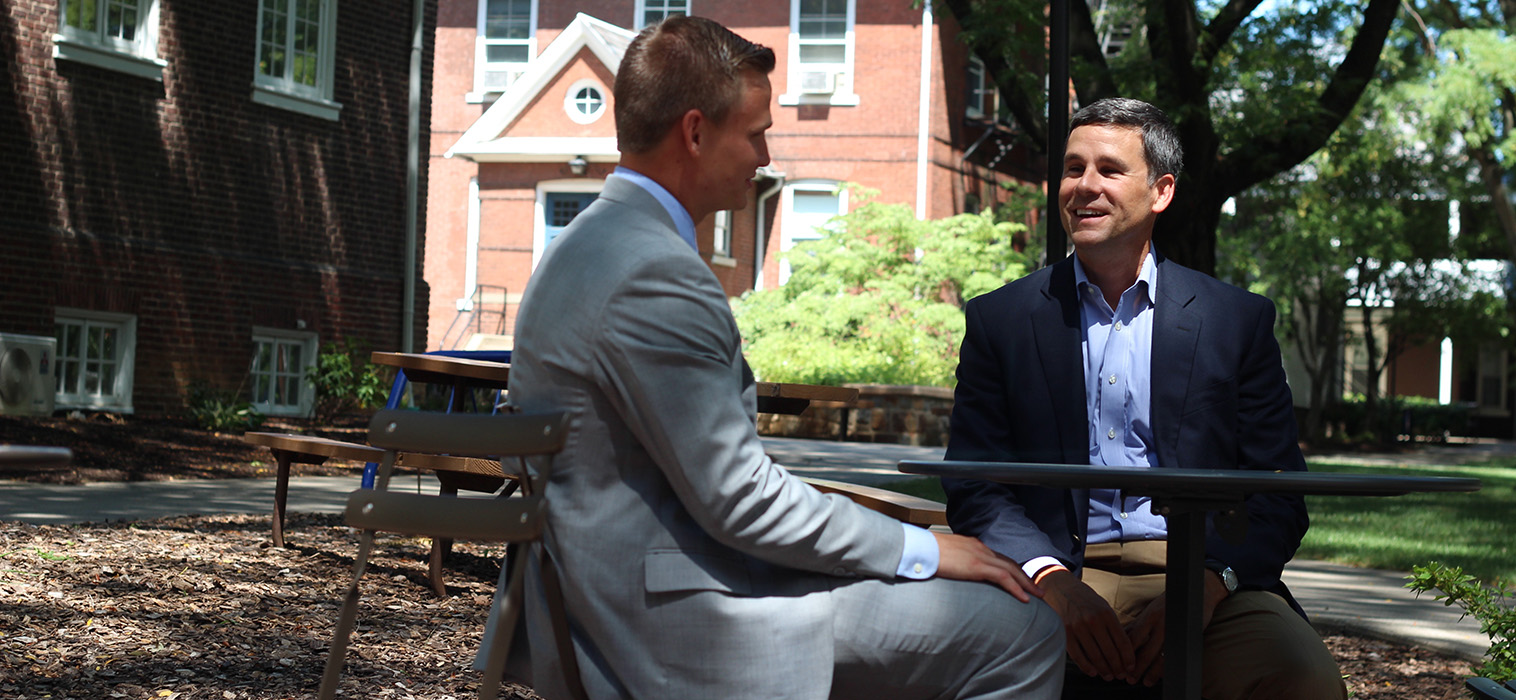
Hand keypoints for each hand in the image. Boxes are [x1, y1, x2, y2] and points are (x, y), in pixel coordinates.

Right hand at [930, 532, 1043, 602]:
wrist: (919, 547)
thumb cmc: (925, 553)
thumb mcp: (943, 556)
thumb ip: (953, 561)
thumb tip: (952, 570)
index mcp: (973, 545)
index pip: (998, 557)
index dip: (1012, 569)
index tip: (1021, 578)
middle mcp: (980, 548)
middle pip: (1009, 563)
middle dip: (1025, 576)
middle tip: (1037, 588)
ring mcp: (980, 556)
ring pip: (1011, 570)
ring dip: (1027, 583)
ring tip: (1038, 595)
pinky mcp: (977, 566)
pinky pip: (1004, 578)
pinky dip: (1016, 588)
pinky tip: (1025, 599)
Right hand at [1039, 569, 1135, 681]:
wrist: (1059, 587)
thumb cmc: (1084, 599)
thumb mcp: (1102, 606)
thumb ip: (1112, 625)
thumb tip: (1124, 649)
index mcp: (1106, 613)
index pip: (1122, 642)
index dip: (1128, 658)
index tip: (1131, 667)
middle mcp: (1093, 620)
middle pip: (1110, 652)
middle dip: (1118, 667)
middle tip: (1120, 675)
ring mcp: (1077, 627)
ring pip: (1095, 656)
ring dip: (1104, 670)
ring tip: (1108, 676)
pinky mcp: (1064, 633)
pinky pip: (1078, 655)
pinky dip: (1086, 667)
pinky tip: (1093, 672)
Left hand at [1125, 571, 1230, 686]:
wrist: (1196, 592)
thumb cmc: (1169, 603)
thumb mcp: (1150, 611)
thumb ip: (1138, 626)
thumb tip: (1122, 638)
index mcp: (1149, 616)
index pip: (1133, 639)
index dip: (1125, 654)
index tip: (1119, 665)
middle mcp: (1161, 624)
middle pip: (1146, 651)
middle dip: (1137, 668)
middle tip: (1129, 679)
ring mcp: (1175, 631)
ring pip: (1162, 657)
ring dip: (1152, 672)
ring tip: (1145, 682)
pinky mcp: (1187, 636)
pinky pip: (1175, 657)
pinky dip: (1167, 668)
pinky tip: (1162, 676)